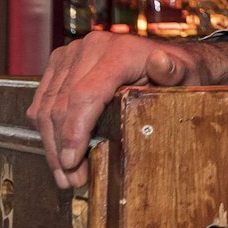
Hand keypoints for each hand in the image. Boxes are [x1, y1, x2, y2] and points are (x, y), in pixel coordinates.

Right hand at [28, 33, 227, 188]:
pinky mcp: (60, 62)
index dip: (74, 132)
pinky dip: (46, 128)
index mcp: (118, 52)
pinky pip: (42, 99)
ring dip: (50, 143)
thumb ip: (173, 73)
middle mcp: (89, 48)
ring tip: (64, 173)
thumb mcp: (185, 75)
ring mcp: (71, 54)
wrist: (168, 57)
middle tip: (71, 179)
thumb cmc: (178, 72)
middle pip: (61, 104)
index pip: (84, 96)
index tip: (72, 162)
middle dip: (61, 147)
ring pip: (45, 105)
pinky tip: (57, 150)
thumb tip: (161, 62)